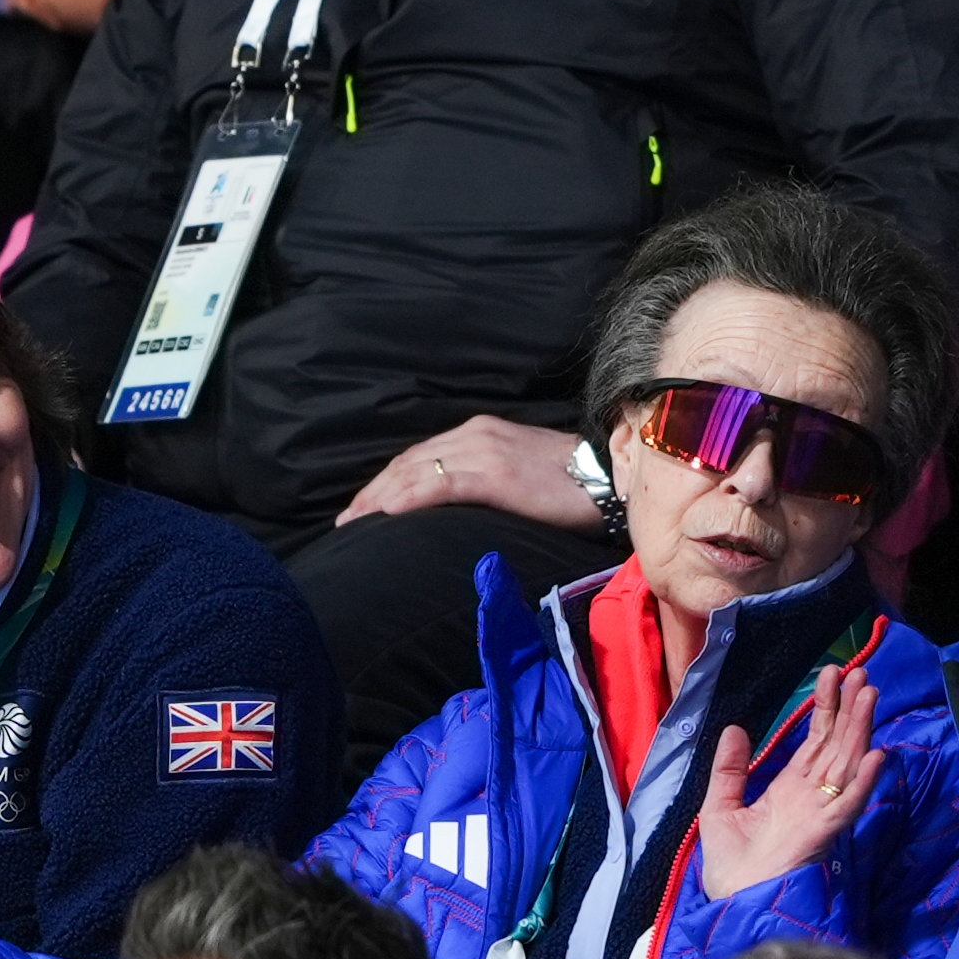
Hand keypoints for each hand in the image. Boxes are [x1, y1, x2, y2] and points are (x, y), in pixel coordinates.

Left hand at [333, 416, 598, 533]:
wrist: (613, 477)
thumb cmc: (574, 484)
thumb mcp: (521, 475)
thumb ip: (488, 482)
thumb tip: (463, 511)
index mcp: (480, 433)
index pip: (421, 457)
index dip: (386, 483)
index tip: (363, 509)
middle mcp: (475, 434)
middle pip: (409, 462)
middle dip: (373, 492)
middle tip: (346, 522)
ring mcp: (484, 451)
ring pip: (416, 472)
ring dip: (379, 499)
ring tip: (354, 524)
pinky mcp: (496, 472)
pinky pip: (441, 485)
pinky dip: (409, 499)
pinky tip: (387, 515)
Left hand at [696, 666, 883, 899]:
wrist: (732, 901)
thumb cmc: (729, 865)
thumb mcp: (720, 806)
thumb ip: (729, 769)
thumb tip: (736, 728)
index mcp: (791, 789)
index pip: (816, 741)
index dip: (826, 708)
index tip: (834, 674)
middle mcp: (812, 797)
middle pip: (837, 745)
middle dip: (849, 709)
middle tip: (860, 673)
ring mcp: (821, 813)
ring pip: (848, 764)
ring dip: (861, 730)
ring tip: (869, 694)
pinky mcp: (823, 833)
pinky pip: (848, 804)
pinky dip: (863, 781)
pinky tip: (877, 754)